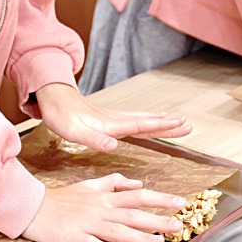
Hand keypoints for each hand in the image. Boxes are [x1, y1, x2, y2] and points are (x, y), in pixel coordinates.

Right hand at [21, 174, 185, 241]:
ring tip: (158, 241)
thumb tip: (138, 183)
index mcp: (105, 197)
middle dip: (157, 218)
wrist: (34, 207)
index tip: (180, 201)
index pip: (138, 196)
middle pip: (133, 213)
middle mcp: (100, 209)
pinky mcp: (73, 237)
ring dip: (138, 236)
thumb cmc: (64, 198)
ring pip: (117, 230)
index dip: (160, 198)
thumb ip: (114, 183)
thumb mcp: (90, 184)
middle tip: (179, 223)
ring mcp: (87, 224)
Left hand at [34, 82, 191, 151]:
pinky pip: (134, 119)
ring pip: (142, 120)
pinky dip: (147, 120)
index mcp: (109, 125)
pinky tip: (152, 120)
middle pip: (147, 122)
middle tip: (189, 125)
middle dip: (168, 126)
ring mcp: (112, 117)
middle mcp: (114, 120)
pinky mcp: (107, 117)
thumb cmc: (60, 115)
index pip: (140, 127)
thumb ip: (93, 139)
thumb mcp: (72, 131)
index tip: (179, 125)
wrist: (52, 96)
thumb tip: (113, 146)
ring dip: (161, 122)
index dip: (160, 127)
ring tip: (179, 122)